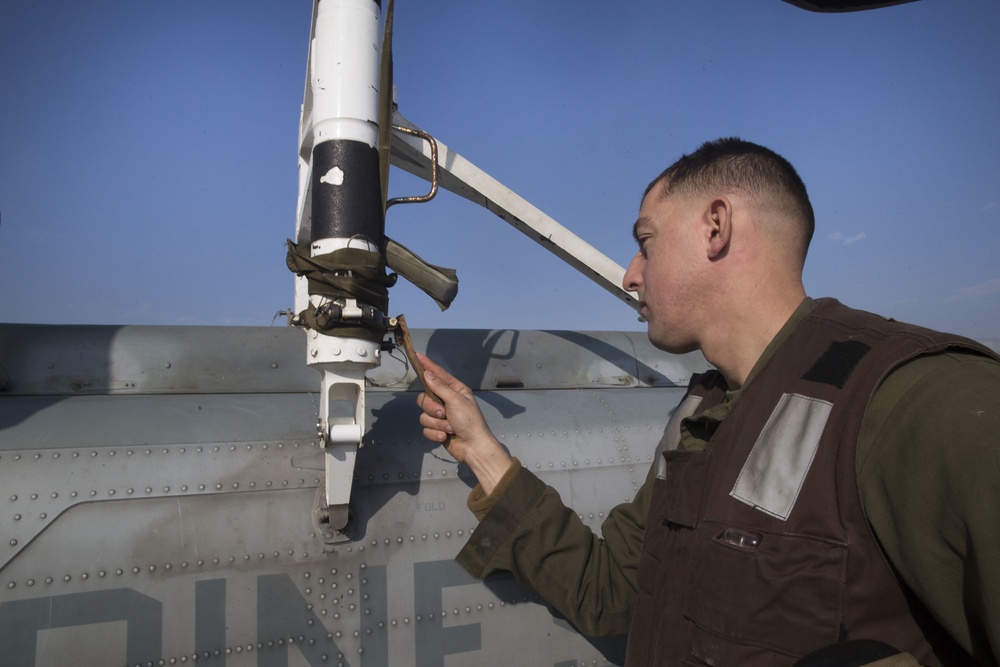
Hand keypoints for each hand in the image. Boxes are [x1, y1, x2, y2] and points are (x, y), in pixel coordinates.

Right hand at [416, 353, 512, 493]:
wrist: (473, 447)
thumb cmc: (470, 421)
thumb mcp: (456, 401)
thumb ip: (440, 387)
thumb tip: (427, 374)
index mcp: (455, 390)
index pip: (438, 375)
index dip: (427, 366)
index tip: (417, 356)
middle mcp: (447, 401)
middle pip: (425, 398)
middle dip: (432, 408)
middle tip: (443, 413)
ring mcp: (441, 416)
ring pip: (424, 415)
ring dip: (436, 423)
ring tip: (449, 428)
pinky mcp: (437, 428)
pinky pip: (426, 428)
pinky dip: (435, 433)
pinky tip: (445, 436)